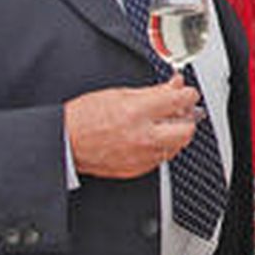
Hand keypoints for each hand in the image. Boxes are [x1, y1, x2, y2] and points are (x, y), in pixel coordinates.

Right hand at [65, 75, 199, 178]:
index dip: (188, 94)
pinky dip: (162, 146)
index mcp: (137, 112)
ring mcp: (142, 156)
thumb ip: (153, 91)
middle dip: (187, 118)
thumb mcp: (119, 94)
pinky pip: (162, 157)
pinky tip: (150, 137)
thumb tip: (175, 85)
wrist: (66, 143)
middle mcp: (143, 136)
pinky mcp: (139, 169)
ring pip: (178, 145)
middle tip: (179, 110)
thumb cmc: (84, 117)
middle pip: (187, 129)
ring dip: (175, 133)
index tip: (187, 92)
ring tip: (161, 123)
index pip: (180, 101)